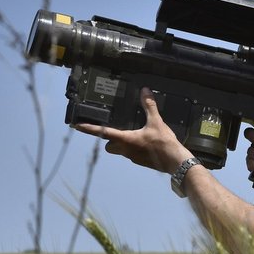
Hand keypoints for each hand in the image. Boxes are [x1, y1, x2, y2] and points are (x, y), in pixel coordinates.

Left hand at [72, 88, 192, 172]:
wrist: (175, 162)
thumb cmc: (164, 144)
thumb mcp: (156, 122)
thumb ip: (149, 106)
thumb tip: (145, 91)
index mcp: (126, 139)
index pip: (103, 133)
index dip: (89, 129)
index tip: (78, 126)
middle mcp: (126, 150)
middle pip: (109, 146)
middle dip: (108, 139)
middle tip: (111, 130)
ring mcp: (133, 157)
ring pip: (120, 151)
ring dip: (120, 144)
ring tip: (131, 134)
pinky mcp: (141, 161)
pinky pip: (131, 154)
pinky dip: (133, 148)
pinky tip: (144, 142)